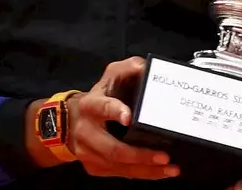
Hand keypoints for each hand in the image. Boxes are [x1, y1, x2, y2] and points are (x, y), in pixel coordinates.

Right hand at [66, 57, 180, 179]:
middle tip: (164, 156)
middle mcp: (87, 132)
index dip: (114, 111)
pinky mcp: (95, 168)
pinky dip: (144, 174)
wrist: (70, 121)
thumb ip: (128, 69)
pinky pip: (121, 174)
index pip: (101, 108)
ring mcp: (89, 153)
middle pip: (113, 149)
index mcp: (90, 105)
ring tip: (171, 168)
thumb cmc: (99, 97)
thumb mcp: (110, 77)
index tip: (129, 117)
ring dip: (147, 169)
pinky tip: (161, 171)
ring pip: (119, 166)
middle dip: (139, 154)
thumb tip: (146, 68)